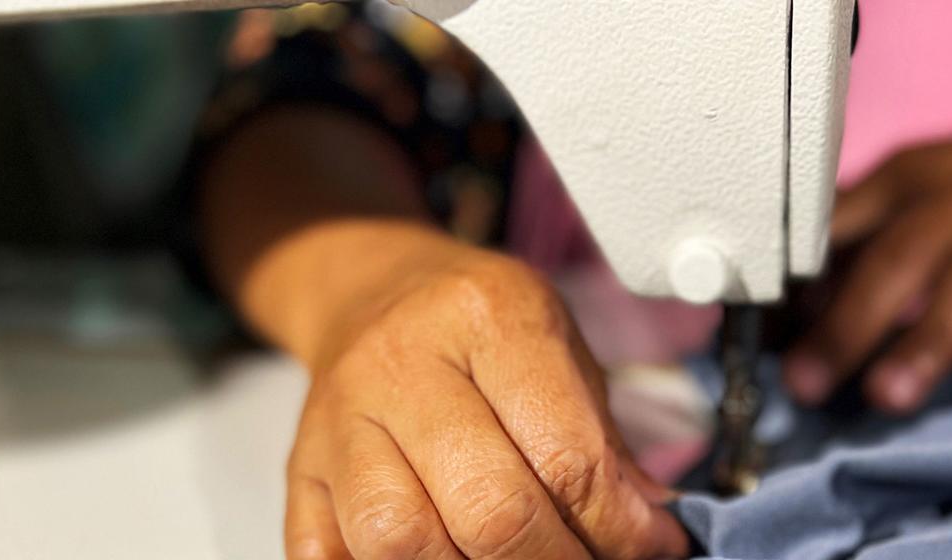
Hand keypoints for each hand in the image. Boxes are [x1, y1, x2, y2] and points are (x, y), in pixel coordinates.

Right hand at [284, 250, 686, 558]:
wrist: (371, 289)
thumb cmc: (476, 324)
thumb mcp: (559, 345)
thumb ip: (602, 438)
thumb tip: (648, 525)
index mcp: (486, 317)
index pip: (565, 455)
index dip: (618, 525)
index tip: (650, 547)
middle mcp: (402, 365)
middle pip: (488, 508)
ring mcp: (338, 423)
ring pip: (401, 542)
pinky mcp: (300, 472)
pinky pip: (324, 556)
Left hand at [783, 120, 951, 412]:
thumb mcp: (913, 192)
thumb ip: (851, 250)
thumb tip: (776, 323)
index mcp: (904, 178)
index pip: (839, 223)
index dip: (797, 277)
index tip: (759, 329)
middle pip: (896, 258)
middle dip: (847, 324)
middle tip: (806, 382)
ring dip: (924, 343)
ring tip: (886, 398)